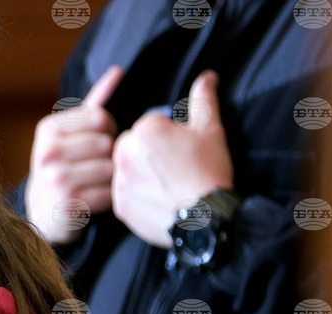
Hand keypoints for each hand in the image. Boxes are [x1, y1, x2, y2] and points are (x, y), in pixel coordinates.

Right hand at [24, 65, 122, 244]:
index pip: (102, 118)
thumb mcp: (71, 133)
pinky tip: (95, 197)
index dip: (109, 131)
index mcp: (48, 129)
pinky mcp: (68, 204)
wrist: (44, 210)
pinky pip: (108, 194)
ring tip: (97, 181)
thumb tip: (118, 70)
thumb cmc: (64, 166)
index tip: (98, 143)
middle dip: (111, 155)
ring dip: (111, 177)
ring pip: (110, 169)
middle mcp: (48, 152)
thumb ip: (95, 103)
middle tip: (98, 165)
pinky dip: (109, 198)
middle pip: (107, 143)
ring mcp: (55, 179)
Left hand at [111, 70, 233, 248]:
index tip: (181, 151)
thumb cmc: (209, 171)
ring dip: (140, 173)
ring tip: (166, 185)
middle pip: (131, 146)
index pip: (149, 125)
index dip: (167, 136)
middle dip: (148, 153)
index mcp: (144, 130)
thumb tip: (207, 76)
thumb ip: (203, 100)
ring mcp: (120, 181)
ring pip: (125, 170)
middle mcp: (125, 154)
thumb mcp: (211, 130)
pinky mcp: (120, 206)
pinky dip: (137, 196)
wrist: (208, 218)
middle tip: (173, 168)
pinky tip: (158, 199)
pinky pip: (124, 195)